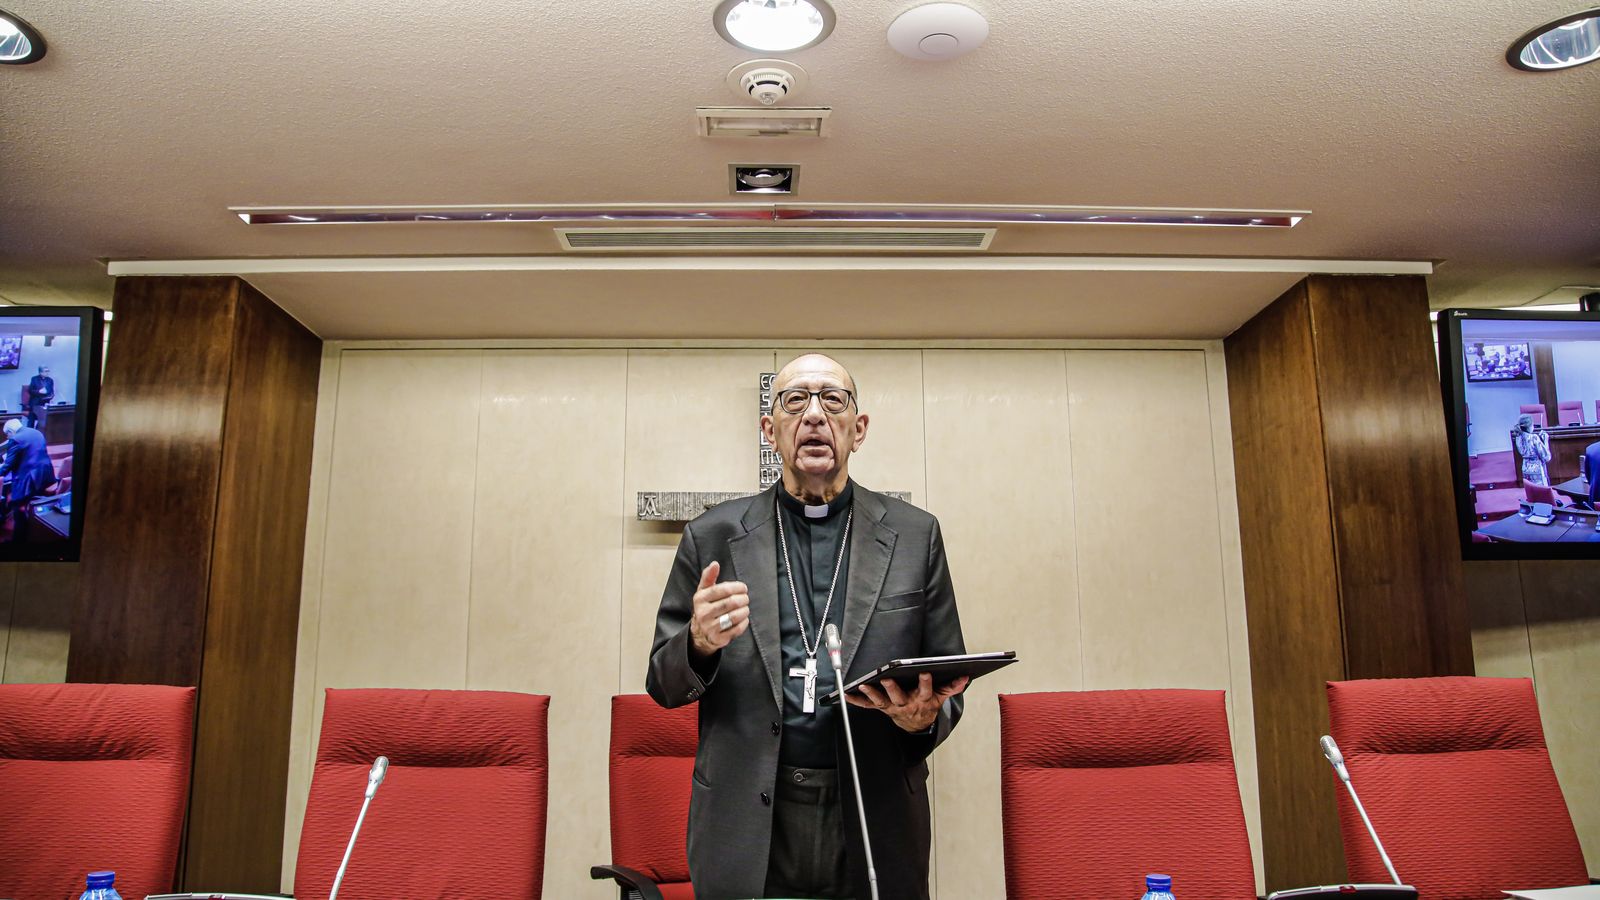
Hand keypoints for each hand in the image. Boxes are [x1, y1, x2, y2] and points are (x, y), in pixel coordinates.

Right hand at [688, 561, 748, 657]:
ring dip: (745, 610)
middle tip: (745, 598)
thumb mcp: (703, 591)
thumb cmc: (706, 607)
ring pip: (735, 616)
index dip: (736, 587)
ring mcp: (710, 627)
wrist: (700, 633)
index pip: (722, 590)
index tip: (743, 588)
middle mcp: (703, 613)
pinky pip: (737, 629)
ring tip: (745, 607)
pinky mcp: (718, 638)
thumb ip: (709, 577)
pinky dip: (744, 622)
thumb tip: (715, 564)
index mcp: (700, 599)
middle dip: (743, 599)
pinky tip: (743, 618)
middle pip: (731, 603)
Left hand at [846, 673, 968, 731]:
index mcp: (922, 700)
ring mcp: (892, 708)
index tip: (924, 672)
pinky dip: (857, 700)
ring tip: (864, 685)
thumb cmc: (926, 706)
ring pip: (881, 701)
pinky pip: (868, 706)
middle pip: (899, 696)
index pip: (925, 691)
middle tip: (887, 678)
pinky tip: (846, 694)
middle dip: (893, 688)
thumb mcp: (940, 698)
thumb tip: (964, 678)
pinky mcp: (882, 709)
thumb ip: (951, 687)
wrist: (916, 725)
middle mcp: (906, 704)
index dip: (925, 683)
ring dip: (872, 693)